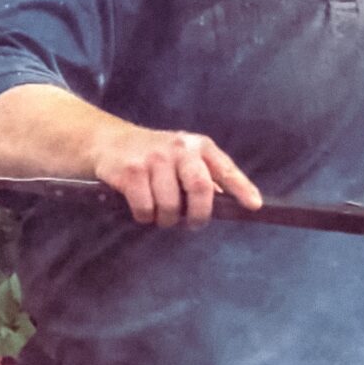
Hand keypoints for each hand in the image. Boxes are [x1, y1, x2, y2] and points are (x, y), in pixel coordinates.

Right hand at [91, 124, 261, 227]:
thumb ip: (205, 177)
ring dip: (167, 220)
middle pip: (200, 187)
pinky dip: (145, 217)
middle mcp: (180, 148)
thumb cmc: (155, 156)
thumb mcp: (184, 158)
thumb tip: (228, 203)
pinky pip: (145, 208)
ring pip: (170, 205)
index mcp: (199, 146)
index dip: (242, 188)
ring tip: (162, 216)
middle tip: (194, 224)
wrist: (109, 141)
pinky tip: (143, 211)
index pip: (225, 169)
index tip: (254, 205)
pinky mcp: (131, 171)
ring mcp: (154, 159)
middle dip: (199, 214)